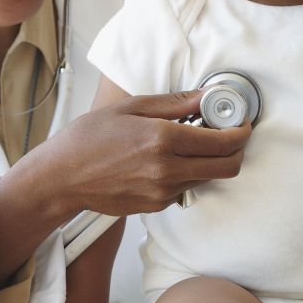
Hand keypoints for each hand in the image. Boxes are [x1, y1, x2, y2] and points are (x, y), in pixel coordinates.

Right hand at [40, 90, 249, 215]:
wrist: (61, 177)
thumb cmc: (89, 138)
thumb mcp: (131, 107)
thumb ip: (175, 103)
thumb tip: (207, 96)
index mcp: (162, 140)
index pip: (223, 142)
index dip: (240, 131)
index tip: (241, 122)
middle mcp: (166, 170)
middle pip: (227, 167)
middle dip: (236, 150)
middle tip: (228, 134)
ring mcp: (162, 193)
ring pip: (208, 179)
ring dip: (209, 161)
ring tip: (190, 143)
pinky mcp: (156, 206)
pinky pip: (185, 189)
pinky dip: (186, 173)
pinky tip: (166, 159)